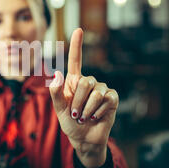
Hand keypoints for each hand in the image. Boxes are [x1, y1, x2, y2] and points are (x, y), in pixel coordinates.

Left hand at [49, 28, 118, 167]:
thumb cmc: (70, 123)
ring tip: (85, 117)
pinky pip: (106, 100)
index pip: (76, 60)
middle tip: (76, 114)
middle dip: (78, 102)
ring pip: (95, 93)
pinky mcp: (112, 98)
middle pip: (85, 82)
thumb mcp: (59, 110)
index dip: (77, 45)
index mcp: (73, 81)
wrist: (84, 138)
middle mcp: (88, 82)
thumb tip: (57, 75)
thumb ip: (56, 93)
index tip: (79, 29)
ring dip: (87, 110)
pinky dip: (98, 112)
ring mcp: (102, 89)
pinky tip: (96, 117)